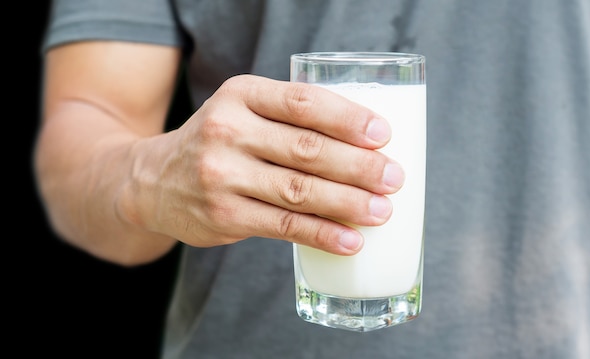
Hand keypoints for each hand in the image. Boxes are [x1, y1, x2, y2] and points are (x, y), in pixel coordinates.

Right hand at [125, 74, 404, 254]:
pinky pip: (283, 226)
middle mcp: (227, 131)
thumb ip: (290, 119)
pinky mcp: (224, 215)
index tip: (383, 134)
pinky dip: (322, 234)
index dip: (347, 118)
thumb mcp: (243, 111)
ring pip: (299, 190)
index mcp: (240, 94)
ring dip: (348, 202)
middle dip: (358, 166)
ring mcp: (222, 175)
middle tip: (393, 177)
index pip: (302, 102)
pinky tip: (350, 240)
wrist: (153, 179)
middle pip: (306, 149)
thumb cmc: (219, 142)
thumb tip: (365, 144)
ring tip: (382, 211)